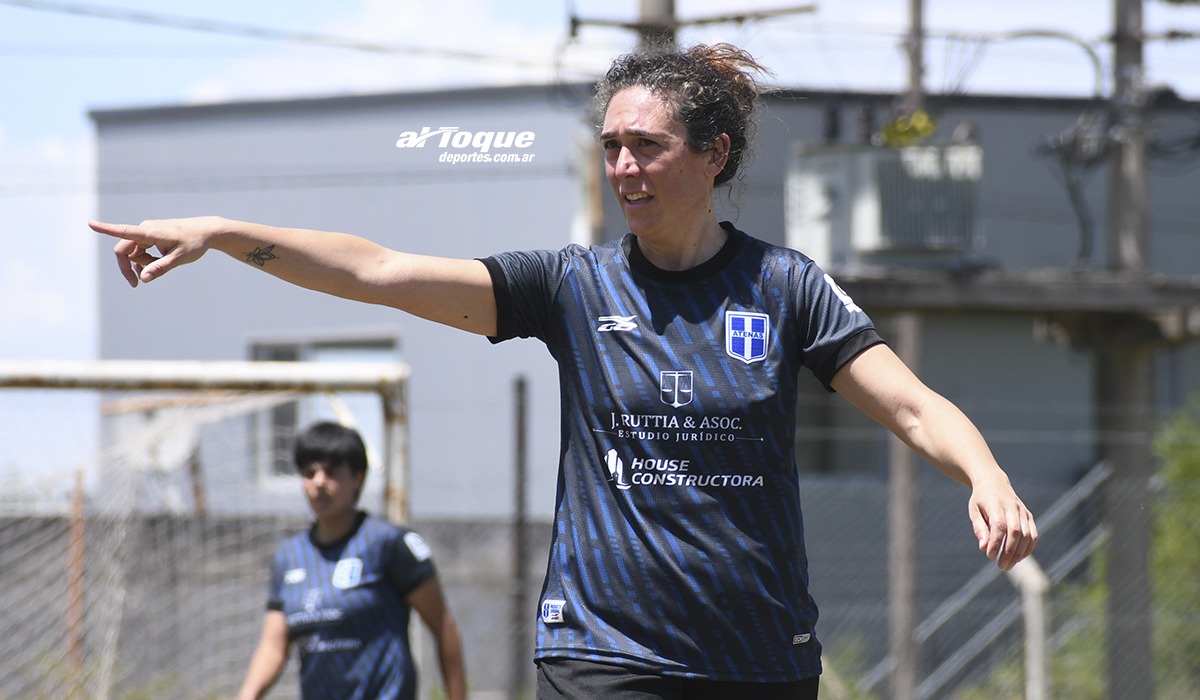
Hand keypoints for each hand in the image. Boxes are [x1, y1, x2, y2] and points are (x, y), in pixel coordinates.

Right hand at [90, 217, 224, 286]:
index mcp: (150, 232)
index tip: (90, 223)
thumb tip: (143, 278)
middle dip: (127, 267)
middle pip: (124, 250)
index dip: (106, 229)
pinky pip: (140, 251)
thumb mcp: (179, 258)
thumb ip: (161, 268)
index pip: (124, 231)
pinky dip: (146, 260)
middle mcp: (145, 229)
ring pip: (133, 252)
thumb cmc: (194, 243)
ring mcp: (147, 232)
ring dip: (141, 264)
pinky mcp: (150, 236)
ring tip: (162, 266)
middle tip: (135, 285)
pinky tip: (158, 264)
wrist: (207, 231)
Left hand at [969, 479, 1037, 569]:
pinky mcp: (1029, 516)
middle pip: (1015, 532)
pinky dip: (1028, 548)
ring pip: (1026, 535)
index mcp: (995, 504)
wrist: (994, 482)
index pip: (999, 526)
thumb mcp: (974, 511)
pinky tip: (1019, 558)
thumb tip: (983, 548)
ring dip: (1019, 553)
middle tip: (1001, 566)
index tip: (990, 556)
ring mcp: (1022, 511)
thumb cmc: (981, 500)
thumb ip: (979, 529)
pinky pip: (1033, 534)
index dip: (996, 543)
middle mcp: (1012, 507)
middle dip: (1009, 551)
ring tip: (1008, 565)